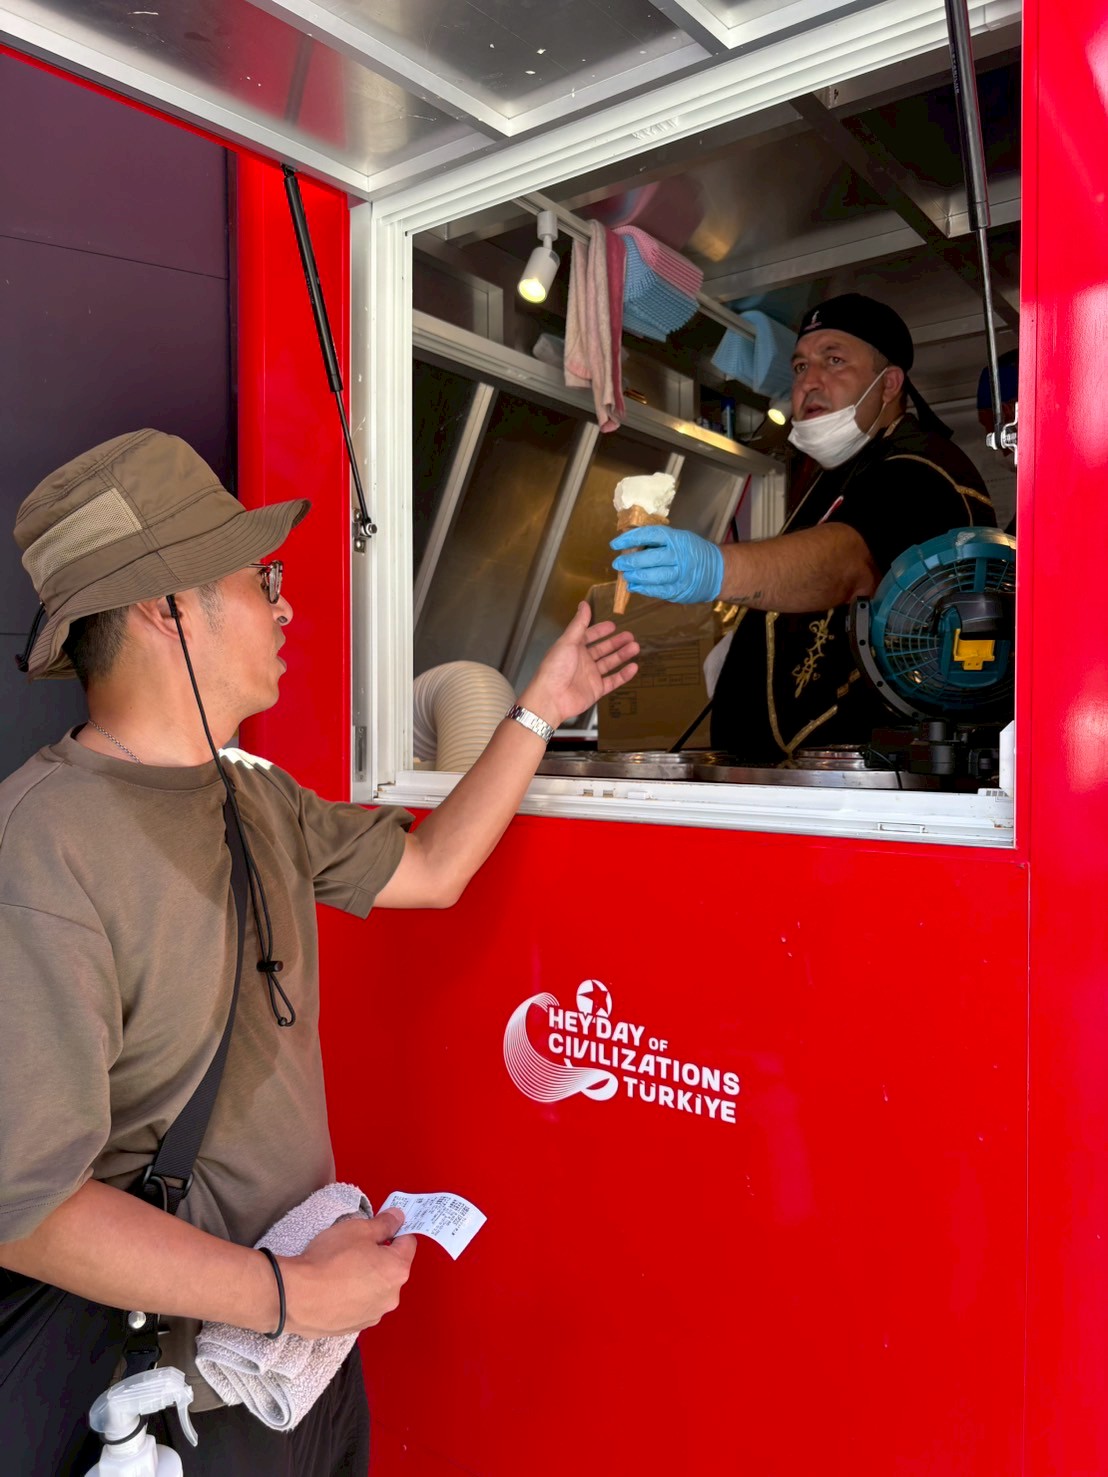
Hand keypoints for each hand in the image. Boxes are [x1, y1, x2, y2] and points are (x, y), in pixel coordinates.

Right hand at [278, 1208, 416, 1338]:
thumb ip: (383, 1223)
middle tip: (354, 1247)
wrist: (295, 1296)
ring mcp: (373, 1315)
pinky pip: (359, 1305)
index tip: (382, 1226)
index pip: (408, 1242)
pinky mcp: (353, 1327)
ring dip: (365, 1277)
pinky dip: (352, 1295)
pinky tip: (333, 1288)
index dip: (396, 1230)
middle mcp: (391, 1296)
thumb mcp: (358, 1229)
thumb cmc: (328, 1260)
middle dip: (379, 1255)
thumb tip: (398, 1218)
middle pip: (392, 1267)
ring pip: (376, 1288)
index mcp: (397, 1270)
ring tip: (340, 1269)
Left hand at [520, 601, 638, 727]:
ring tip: (635, 647)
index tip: (613, 625)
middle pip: (603, 649)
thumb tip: (584, 604)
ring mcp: (590, 676)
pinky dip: (623, 675)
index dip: (600, 630)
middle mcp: (582, 661)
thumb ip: (579, 624)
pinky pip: (613, 681)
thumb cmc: (555, 668)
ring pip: (610, 663)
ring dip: (622, 655)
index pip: (589, 636)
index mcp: (573, 648)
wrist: (552, 697)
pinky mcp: (596, 690)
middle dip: (616, 642)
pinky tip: (633, 667)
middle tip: (630, 636)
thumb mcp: (567, 641)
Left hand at [610, 525, 723, 603]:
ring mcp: (680, 574)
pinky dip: (644, 590)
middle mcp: (678, 555)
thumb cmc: (692, 552)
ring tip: (626, 576)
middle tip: (618, 564)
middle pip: (650, 558)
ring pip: (654, 576)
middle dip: (630, 562)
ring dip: (636, 577)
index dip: (630, 539)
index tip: (615, 544)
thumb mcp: (678, 539)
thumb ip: (658, 543)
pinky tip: (634, 587)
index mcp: (676, 538)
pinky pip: (659, 591)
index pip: (649, 535)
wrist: (717, 571)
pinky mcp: (680, 590)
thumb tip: (630, 546)